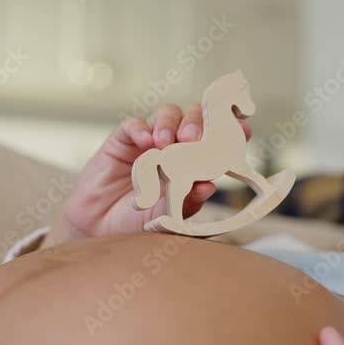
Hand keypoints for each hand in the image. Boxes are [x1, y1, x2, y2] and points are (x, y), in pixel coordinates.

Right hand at [43, 103, 250, 246]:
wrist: (99, 231)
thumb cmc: (137, 225)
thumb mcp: (165, 220)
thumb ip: (186, 204)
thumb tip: (210, 187)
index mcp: (193, 164)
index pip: (215, 140)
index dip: (230, 130)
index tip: (244, 129)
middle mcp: (174, 149)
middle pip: (194, 118)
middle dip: (198, 122)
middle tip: (193, 138)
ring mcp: (148, 142)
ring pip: (167, 114)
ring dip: (170, 124)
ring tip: (166, 144)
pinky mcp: (122, 142)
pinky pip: (133, 124)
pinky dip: (140, 128)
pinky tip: (144, 142)